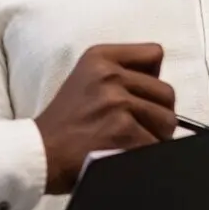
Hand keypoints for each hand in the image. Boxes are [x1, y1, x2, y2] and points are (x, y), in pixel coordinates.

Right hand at [35, 43, 177, 194]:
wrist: (40, 153)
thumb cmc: (63, 123)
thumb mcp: (85, 80)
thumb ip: (120, 74)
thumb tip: (159, 92)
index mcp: (99, 57)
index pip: (154, 53)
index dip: (152, 79)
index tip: (139, 95)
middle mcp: (109, 74)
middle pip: (166, 92)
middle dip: (159, 114)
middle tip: (138, 127)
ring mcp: (116, 102)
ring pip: (168, 120)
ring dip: (156, 136)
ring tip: (132, 142)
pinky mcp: (123, 130)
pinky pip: (156, 145)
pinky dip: (147, 156)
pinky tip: (125, 156)